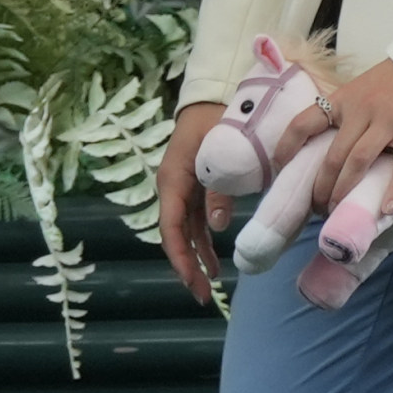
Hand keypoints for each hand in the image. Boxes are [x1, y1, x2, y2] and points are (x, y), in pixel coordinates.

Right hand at [158, 99, 232, 304]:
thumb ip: (219, 190)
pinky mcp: (195, 188)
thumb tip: (218, 226)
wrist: (215, 97)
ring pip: (186, 232)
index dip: (180, 257)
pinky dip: (203, 242)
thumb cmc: (219, 120)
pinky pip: (196, 221)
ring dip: (196, 258)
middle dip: (188, 267)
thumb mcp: (222, 153)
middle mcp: (172, 188)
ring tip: (211, 285)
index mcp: (172, 179)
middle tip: (204, 295)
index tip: (193, 280)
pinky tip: (214, 261)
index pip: (171, 227)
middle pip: (176, 235)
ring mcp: (183, 189)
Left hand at [277, 55, 392, 222]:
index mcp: (341, 100)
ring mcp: (389, 122)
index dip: (286, 147)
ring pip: (358, 161)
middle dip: (321, 186)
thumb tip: (320, 150)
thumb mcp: (358, 92)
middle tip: (317, 207)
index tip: (279, 168)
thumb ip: (342, 116)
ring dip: (345, 190)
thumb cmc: (390, 85)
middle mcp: (361, 111)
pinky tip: (385, 209)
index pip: (304, 123)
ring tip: (338, 209)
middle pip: (333, 154)